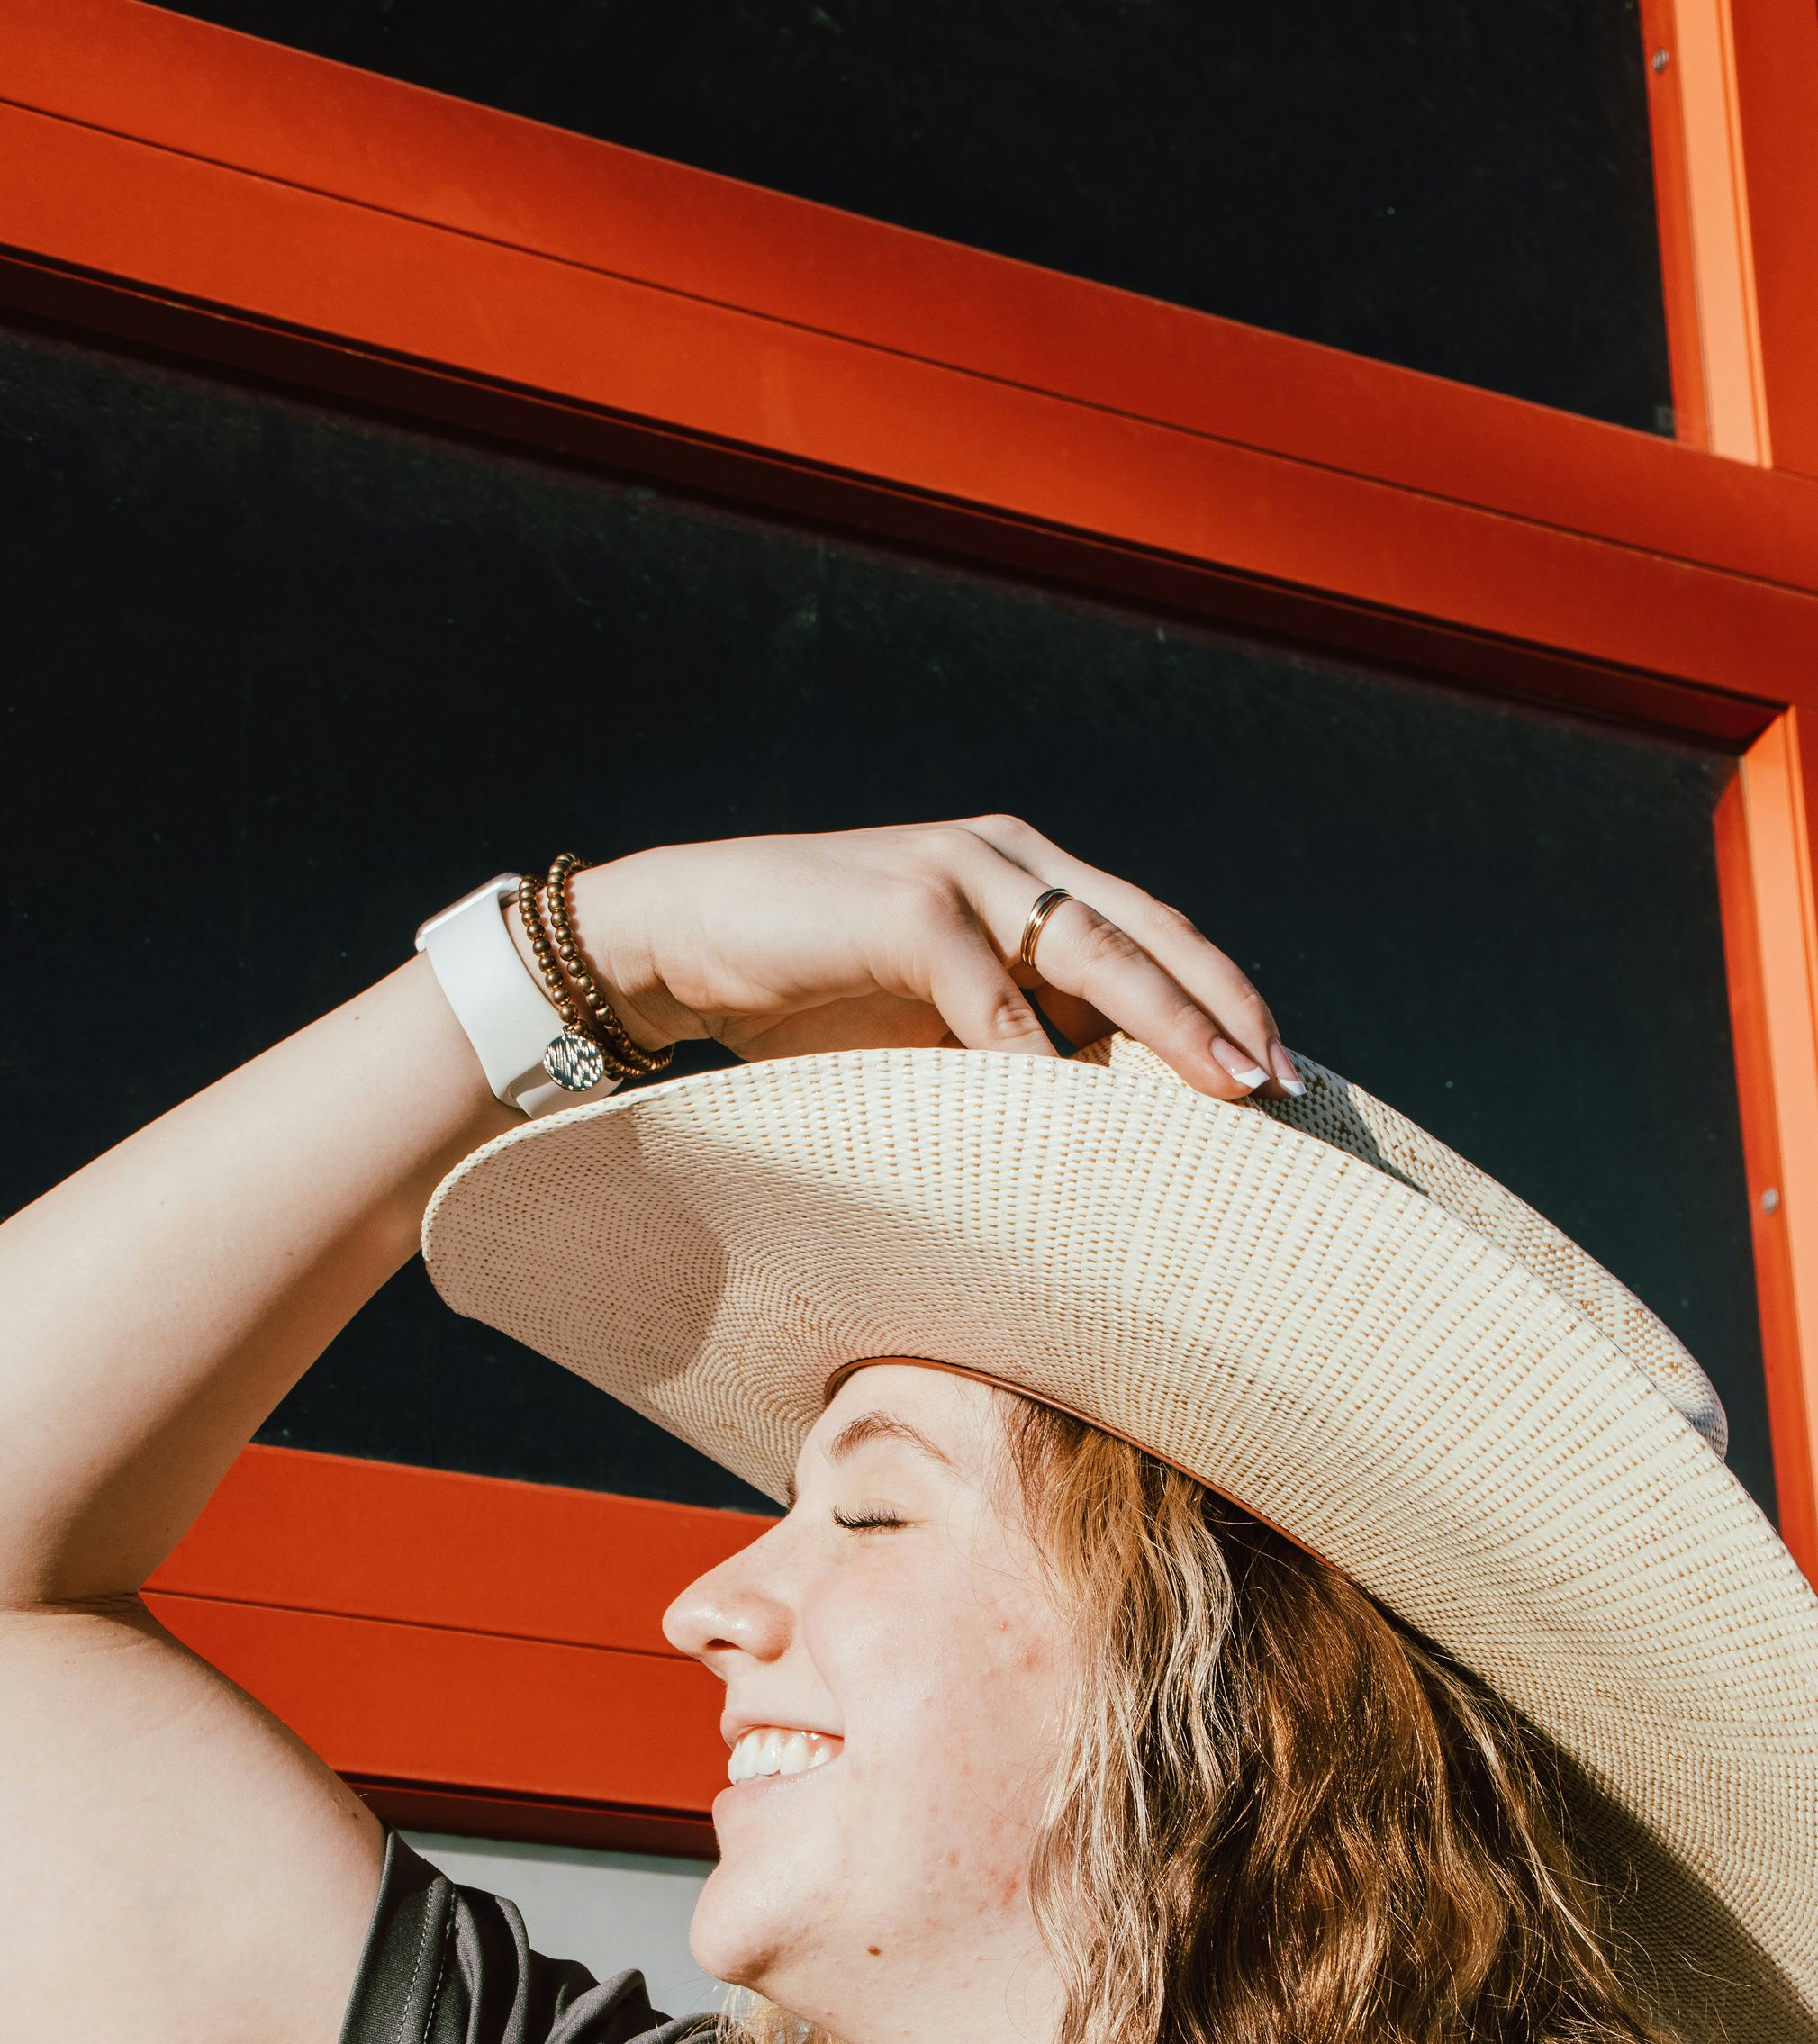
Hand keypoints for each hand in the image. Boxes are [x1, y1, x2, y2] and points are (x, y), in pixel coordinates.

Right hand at [568, 815, 1300, 1102]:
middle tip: (1284, 1084)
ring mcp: (958, 871)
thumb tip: (1108, 1128)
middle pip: (1149, 934)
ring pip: (1095, 951)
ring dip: (1167, 1026)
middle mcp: (1009, 856)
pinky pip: (990, 995)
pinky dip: (1036, 1060)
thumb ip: (1017, 1042)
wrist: (683, 936)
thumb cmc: (812, 994)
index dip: (1223, 998)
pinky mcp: (903, 907)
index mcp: (1028, 874)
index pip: (1153, 932)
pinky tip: (1080, 1115)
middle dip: (1225, 1011)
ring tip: (1224, 1089)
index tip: (1282, 1074)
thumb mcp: (936, 1020)